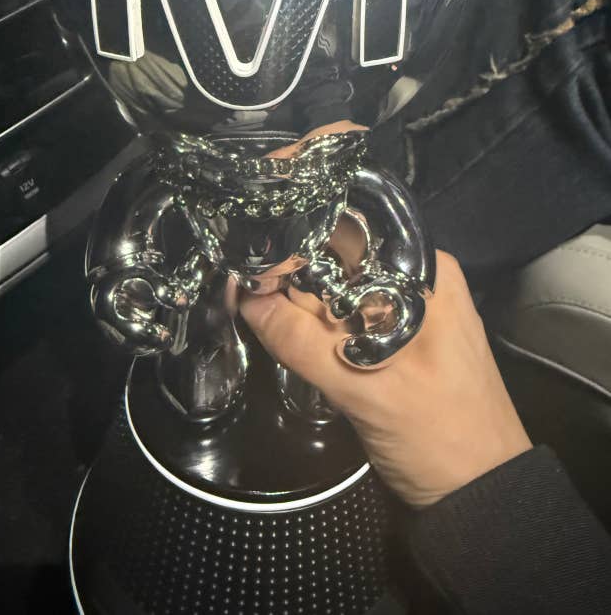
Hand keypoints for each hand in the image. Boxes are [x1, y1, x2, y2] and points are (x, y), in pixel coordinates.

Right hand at [240, 250, 531, 507]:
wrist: (481, 495)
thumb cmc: (442, 437)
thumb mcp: (366, 390)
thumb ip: (302, 342)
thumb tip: (247, 299)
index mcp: (423, 271)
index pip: (348, 231)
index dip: (299, 242)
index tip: (255, 265)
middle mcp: (415, 279)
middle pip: (337, 260)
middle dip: (294, 279)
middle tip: (252, 300)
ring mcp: (404, 311)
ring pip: (336, 291)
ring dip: (301, 309)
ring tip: (266, 320)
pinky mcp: (392, 341)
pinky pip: (344, 320)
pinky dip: (318, 330)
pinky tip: (295, 342)